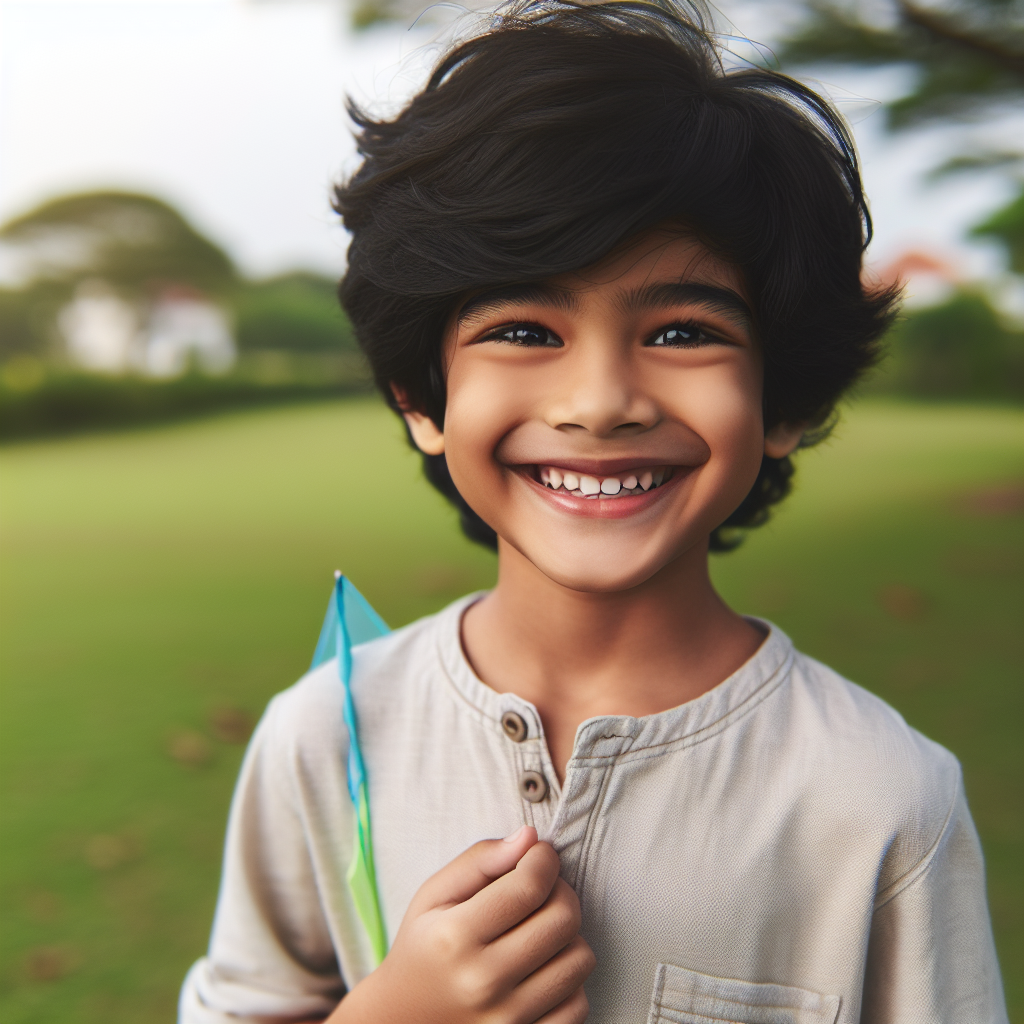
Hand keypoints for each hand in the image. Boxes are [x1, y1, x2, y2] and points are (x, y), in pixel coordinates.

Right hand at [329, 825, 594, 1023]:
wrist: (403, 1019)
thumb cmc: (423, 947)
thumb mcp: (434, 895)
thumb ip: (481, 860)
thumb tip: (530, 838)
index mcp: (455, 938)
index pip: (528, 887)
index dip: (544, 859)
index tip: (539, 854)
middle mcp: (484, 982)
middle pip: (562, 919)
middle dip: (560, 890)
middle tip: (541, 889)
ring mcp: (508, 1019)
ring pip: (579, 958)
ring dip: (568, 936)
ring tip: (540, 930)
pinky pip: (579, 1003)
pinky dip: (569, 980)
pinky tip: (543, 968)